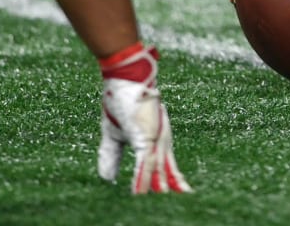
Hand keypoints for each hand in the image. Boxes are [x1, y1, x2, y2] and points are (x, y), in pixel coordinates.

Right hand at [98, 44, 190, 193]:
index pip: (164, 172)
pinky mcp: (146, 137)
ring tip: (164, 210)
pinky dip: (141, 181)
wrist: (124, 77)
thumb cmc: (122, 101)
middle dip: (170, 194)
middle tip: (181, 207)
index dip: (165, 188)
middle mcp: (160, 144)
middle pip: (167, 177)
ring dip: (158, 194)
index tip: (168, 204)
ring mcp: (155, 141)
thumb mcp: (116, 135)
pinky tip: (139, 196)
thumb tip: (108, 180)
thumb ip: (112, 157)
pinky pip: (144, 164)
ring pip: (158, 174)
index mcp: (156, 143)